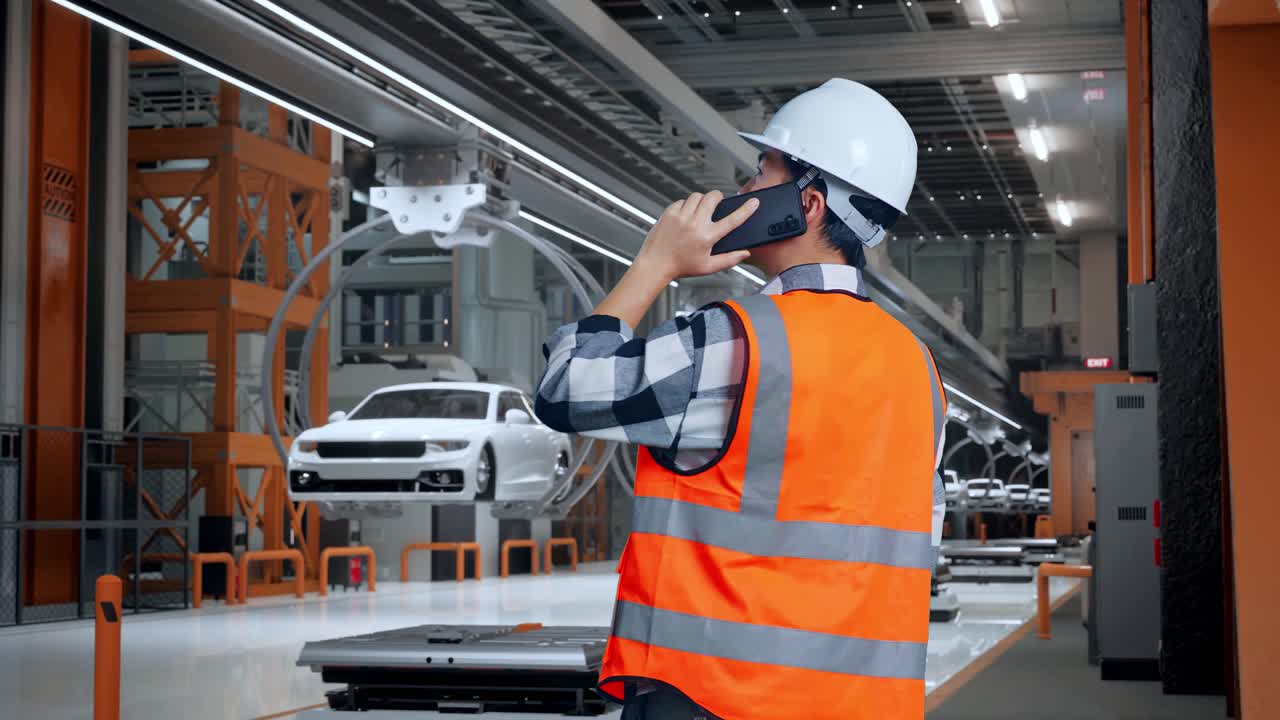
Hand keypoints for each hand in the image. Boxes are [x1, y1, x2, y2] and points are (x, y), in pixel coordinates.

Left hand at [634, 191, 758, 282]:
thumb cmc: (680, 266)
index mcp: (707, 237)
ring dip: (701, 200)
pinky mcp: (669, 213)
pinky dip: (686, 205)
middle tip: (717, 202)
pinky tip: (685, 216)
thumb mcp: (708, 267)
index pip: (732, 220)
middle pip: (713, 197)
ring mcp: (681, 216)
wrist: (655, 264)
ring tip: (699, 211)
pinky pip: (682, 200)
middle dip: (718, 197)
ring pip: (697, 196)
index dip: (746, 210)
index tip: (753, 202)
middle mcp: (695, 224)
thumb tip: (745, 253)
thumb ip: (729, 260)